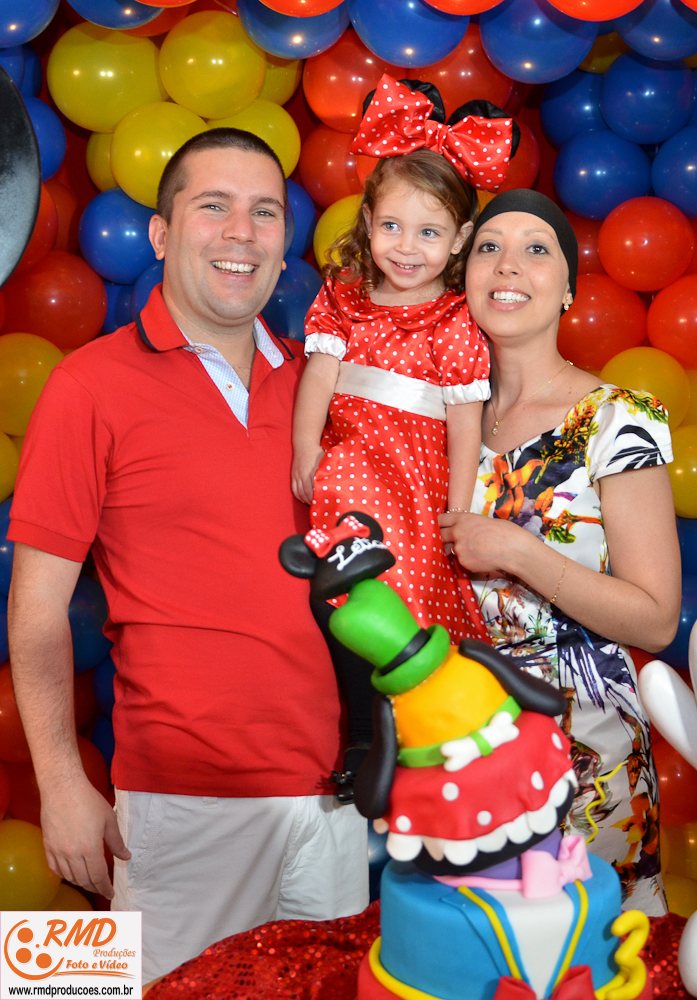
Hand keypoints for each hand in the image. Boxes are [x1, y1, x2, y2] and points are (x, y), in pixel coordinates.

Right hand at [40, 776, 130, 899]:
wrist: (63, 789)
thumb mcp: (108, 820)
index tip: (110, 893)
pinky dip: (63, 875)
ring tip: (88, 881)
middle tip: (101, 888)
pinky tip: (70, 874)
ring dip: (80, 882)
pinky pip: (54, 868)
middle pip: (83, 880)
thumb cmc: (89, 801)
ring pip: (69, 876)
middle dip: (94, 887)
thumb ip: (116, 842)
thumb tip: (126, 857)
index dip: (105, 887)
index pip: (98, 876)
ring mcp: (58, 851)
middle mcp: (73, 854)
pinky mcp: (47, 846)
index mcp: (90, 848)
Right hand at [291, 444, 324, 504]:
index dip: (318, 497)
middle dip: (312, 501)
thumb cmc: (317, 452)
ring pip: (300, 492)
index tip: (323, 502)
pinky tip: (303, 499)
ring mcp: (297, 476)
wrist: (304, 445)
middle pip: (307, 492)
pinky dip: (298, 496)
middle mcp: (303, 475)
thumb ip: (328, 470)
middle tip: (318, 506)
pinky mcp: (293, 475)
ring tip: (311, 504)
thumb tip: (336, 480)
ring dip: (305, 500)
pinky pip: (294, 489)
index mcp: (312, 471)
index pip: (315, 488)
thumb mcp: (325, 460)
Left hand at [439, 511, 528, 575]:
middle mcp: (457, 532)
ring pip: (452, 550)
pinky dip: (468, 561)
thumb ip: (468, 525)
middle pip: (440, 536)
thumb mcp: (482, 521)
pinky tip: (482, 558)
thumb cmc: (505, 532)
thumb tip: (461, 531)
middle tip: (450, 541)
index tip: (438, 527)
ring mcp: (459, 548)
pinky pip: (462, 561)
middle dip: (443, 539)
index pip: (440, 519)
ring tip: (477, 550)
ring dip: (459, 551)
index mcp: (462, 518)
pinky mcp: (464, 562)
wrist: (514, 549)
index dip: (438, 524)